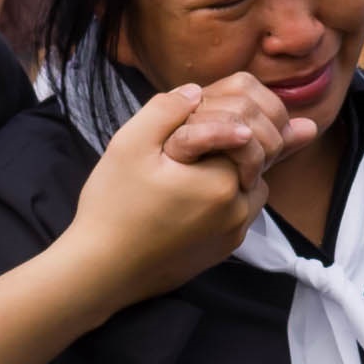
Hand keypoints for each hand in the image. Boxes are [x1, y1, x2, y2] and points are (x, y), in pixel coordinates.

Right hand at [62, 76, 303, 302]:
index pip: (249, 126)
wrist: (102, 271)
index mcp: (222, 179)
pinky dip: (229, 191)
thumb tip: (197, 91)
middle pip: (261, 151)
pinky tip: (194, 190)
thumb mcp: (129, 145)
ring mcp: (236, 230)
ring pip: (255, 179)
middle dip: (237, 133)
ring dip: (235, 163)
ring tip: (192, 163)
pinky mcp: (228, 246)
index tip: (198, 114)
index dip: (223, 112)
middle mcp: (240, 208)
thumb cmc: (113, 206)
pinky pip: (243, 206)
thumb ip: (167, 110)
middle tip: (196, 133)